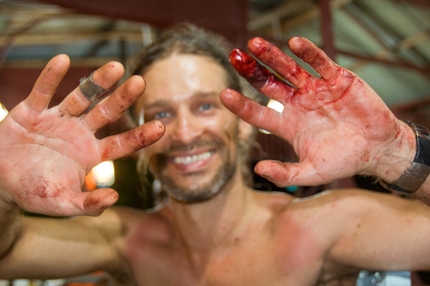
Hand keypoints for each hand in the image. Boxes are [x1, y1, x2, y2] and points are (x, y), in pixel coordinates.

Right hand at [0, 55, 164, 215]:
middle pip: (107, 113)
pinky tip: (63, 60)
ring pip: (82, 96)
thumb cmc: (36, 193)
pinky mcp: (32, 111)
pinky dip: (51, 77)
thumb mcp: (63, 204)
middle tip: (141, 82)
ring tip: (117, 66)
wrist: (0, 182)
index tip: (161, 126)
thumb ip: (88, 204)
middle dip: (123, 98)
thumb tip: (114, 198)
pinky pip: (43, 92)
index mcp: (92, 154)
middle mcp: (80, 133)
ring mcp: (58, 119)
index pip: (122, 143)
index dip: (140, 136)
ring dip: (98, 82)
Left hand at [220, 37, 408, 186]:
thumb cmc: (343, 161)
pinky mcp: (337, 79)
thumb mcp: (312, 172)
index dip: (241, 104)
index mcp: (287, 124)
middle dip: (251, 71)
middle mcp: (297, 104)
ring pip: (289, 69)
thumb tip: (257, 169)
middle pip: (268, 84)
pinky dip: (308, 53)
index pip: (258, 112)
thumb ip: (285, 174)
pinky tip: (294, 43)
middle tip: (234, 57)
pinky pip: (319, 63)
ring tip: (255, 44)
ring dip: (272, 56)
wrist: (377, 149)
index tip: (224, 94)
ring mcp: (315, 89)